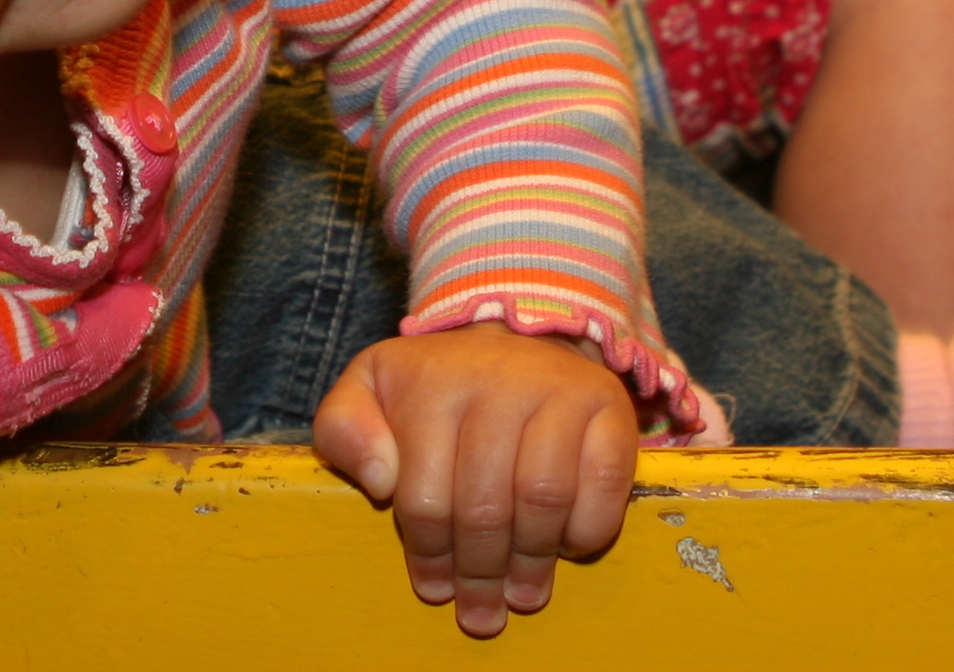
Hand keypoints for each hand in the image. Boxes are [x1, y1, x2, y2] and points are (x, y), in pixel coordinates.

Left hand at [311, 324, 638, 637]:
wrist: (518, 340)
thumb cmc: (438, 384)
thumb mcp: (371, 389)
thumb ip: (343, 428)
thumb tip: (379, 479)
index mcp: (433, 381)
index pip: (425, 494)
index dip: (428, 554)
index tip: (433, 589)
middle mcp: (499, 379)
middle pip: (486, 505)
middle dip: (480, 572)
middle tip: (481, 612)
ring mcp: (560, 389)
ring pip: (543, 498)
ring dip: (531, 561)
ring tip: (522, 594)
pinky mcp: (609, 406)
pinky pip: (604, 484)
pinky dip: (586, 528)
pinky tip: (566, 548)